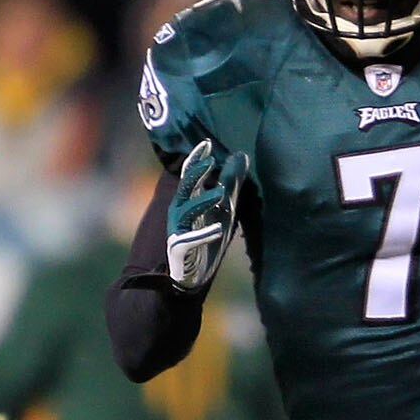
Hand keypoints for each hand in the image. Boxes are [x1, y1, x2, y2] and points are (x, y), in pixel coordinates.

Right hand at [163, 139, 247, 294]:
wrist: (190, 275)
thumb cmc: (207, 236)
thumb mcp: (223, 208)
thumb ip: (230, 183)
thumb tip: (241, 155)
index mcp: (188, 200)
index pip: (190, 175)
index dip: (196, 159)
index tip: (207, 144)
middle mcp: (179, 211)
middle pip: (185, 189)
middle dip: (195, 175)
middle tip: (210, 163)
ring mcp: (178, 229)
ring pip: (187, 211)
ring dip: (202, 202)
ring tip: (220, 194)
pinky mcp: (180, 248)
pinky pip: (190, 240)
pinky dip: (204, 234)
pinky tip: (217, 229)